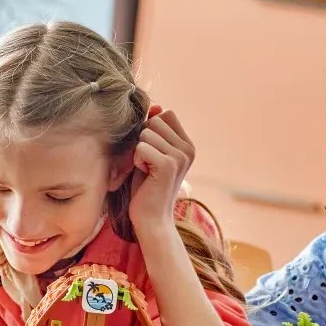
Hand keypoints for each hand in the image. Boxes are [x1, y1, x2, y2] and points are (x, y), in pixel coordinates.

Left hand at [128, 106, 195, 231]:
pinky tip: (145, 176)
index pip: (166, 114)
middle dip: (144, 140)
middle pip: (155, 121)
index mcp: (188, 145)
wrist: (151, 219)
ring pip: (146, 133)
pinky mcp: (168, 164)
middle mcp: (188, 149)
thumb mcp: (151, 153)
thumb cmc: (147, 187)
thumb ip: (154, 131)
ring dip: (139, 152)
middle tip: (148, 163)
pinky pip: (141, 147)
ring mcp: (180, 156)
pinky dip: (137, 161)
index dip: (151, 130)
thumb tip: (156, 106)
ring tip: (147, 170)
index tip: (153, 154)